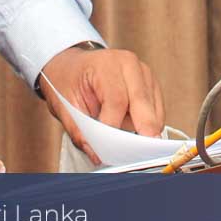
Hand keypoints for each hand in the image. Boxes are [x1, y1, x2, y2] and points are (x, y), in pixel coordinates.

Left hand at [37, 46, 164, 163]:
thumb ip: (78, 130)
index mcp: (106, 64)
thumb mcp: (64, 104)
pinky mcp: (152, 86)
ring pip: (153, 111)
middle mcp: (130, 65)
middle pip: (142, 104)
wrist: (73, 67)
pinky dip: (148, 127)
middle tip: (134, 156)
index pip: (116, 100)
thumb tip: (95, 153)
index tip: (108, 149)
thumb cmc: (69, 81)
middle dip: (140, 132)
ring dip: (143, 131)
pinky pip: (157, 113)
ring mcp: (144, 74)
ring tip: (126, 145)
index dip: (114, 126)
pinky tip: (133, 133)